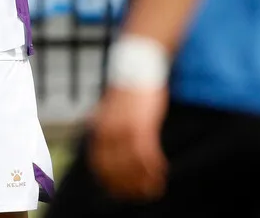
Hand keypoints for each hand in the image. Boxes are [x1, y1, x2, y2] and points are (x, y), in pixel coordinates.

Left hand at [89, 85, 168, 199]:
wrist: (138, 67)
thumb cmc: (127, 91)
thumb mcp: (110, 111)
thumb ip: (106, 127)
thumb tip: (104, 141)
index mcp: (98, 130)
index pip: (99, 166)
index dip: (111, 182)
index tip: (123, 191)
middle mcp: (108, 133)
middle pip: (116, 171)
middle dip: (129, 186)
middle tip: (143, 193)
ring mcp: (124, 130)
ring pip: (133, 166)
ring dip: (145, 179)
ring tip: (155, 184)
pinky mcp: (142, 126)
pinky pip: (147, 154)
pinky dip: (154, 166)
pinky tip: (162, 170)